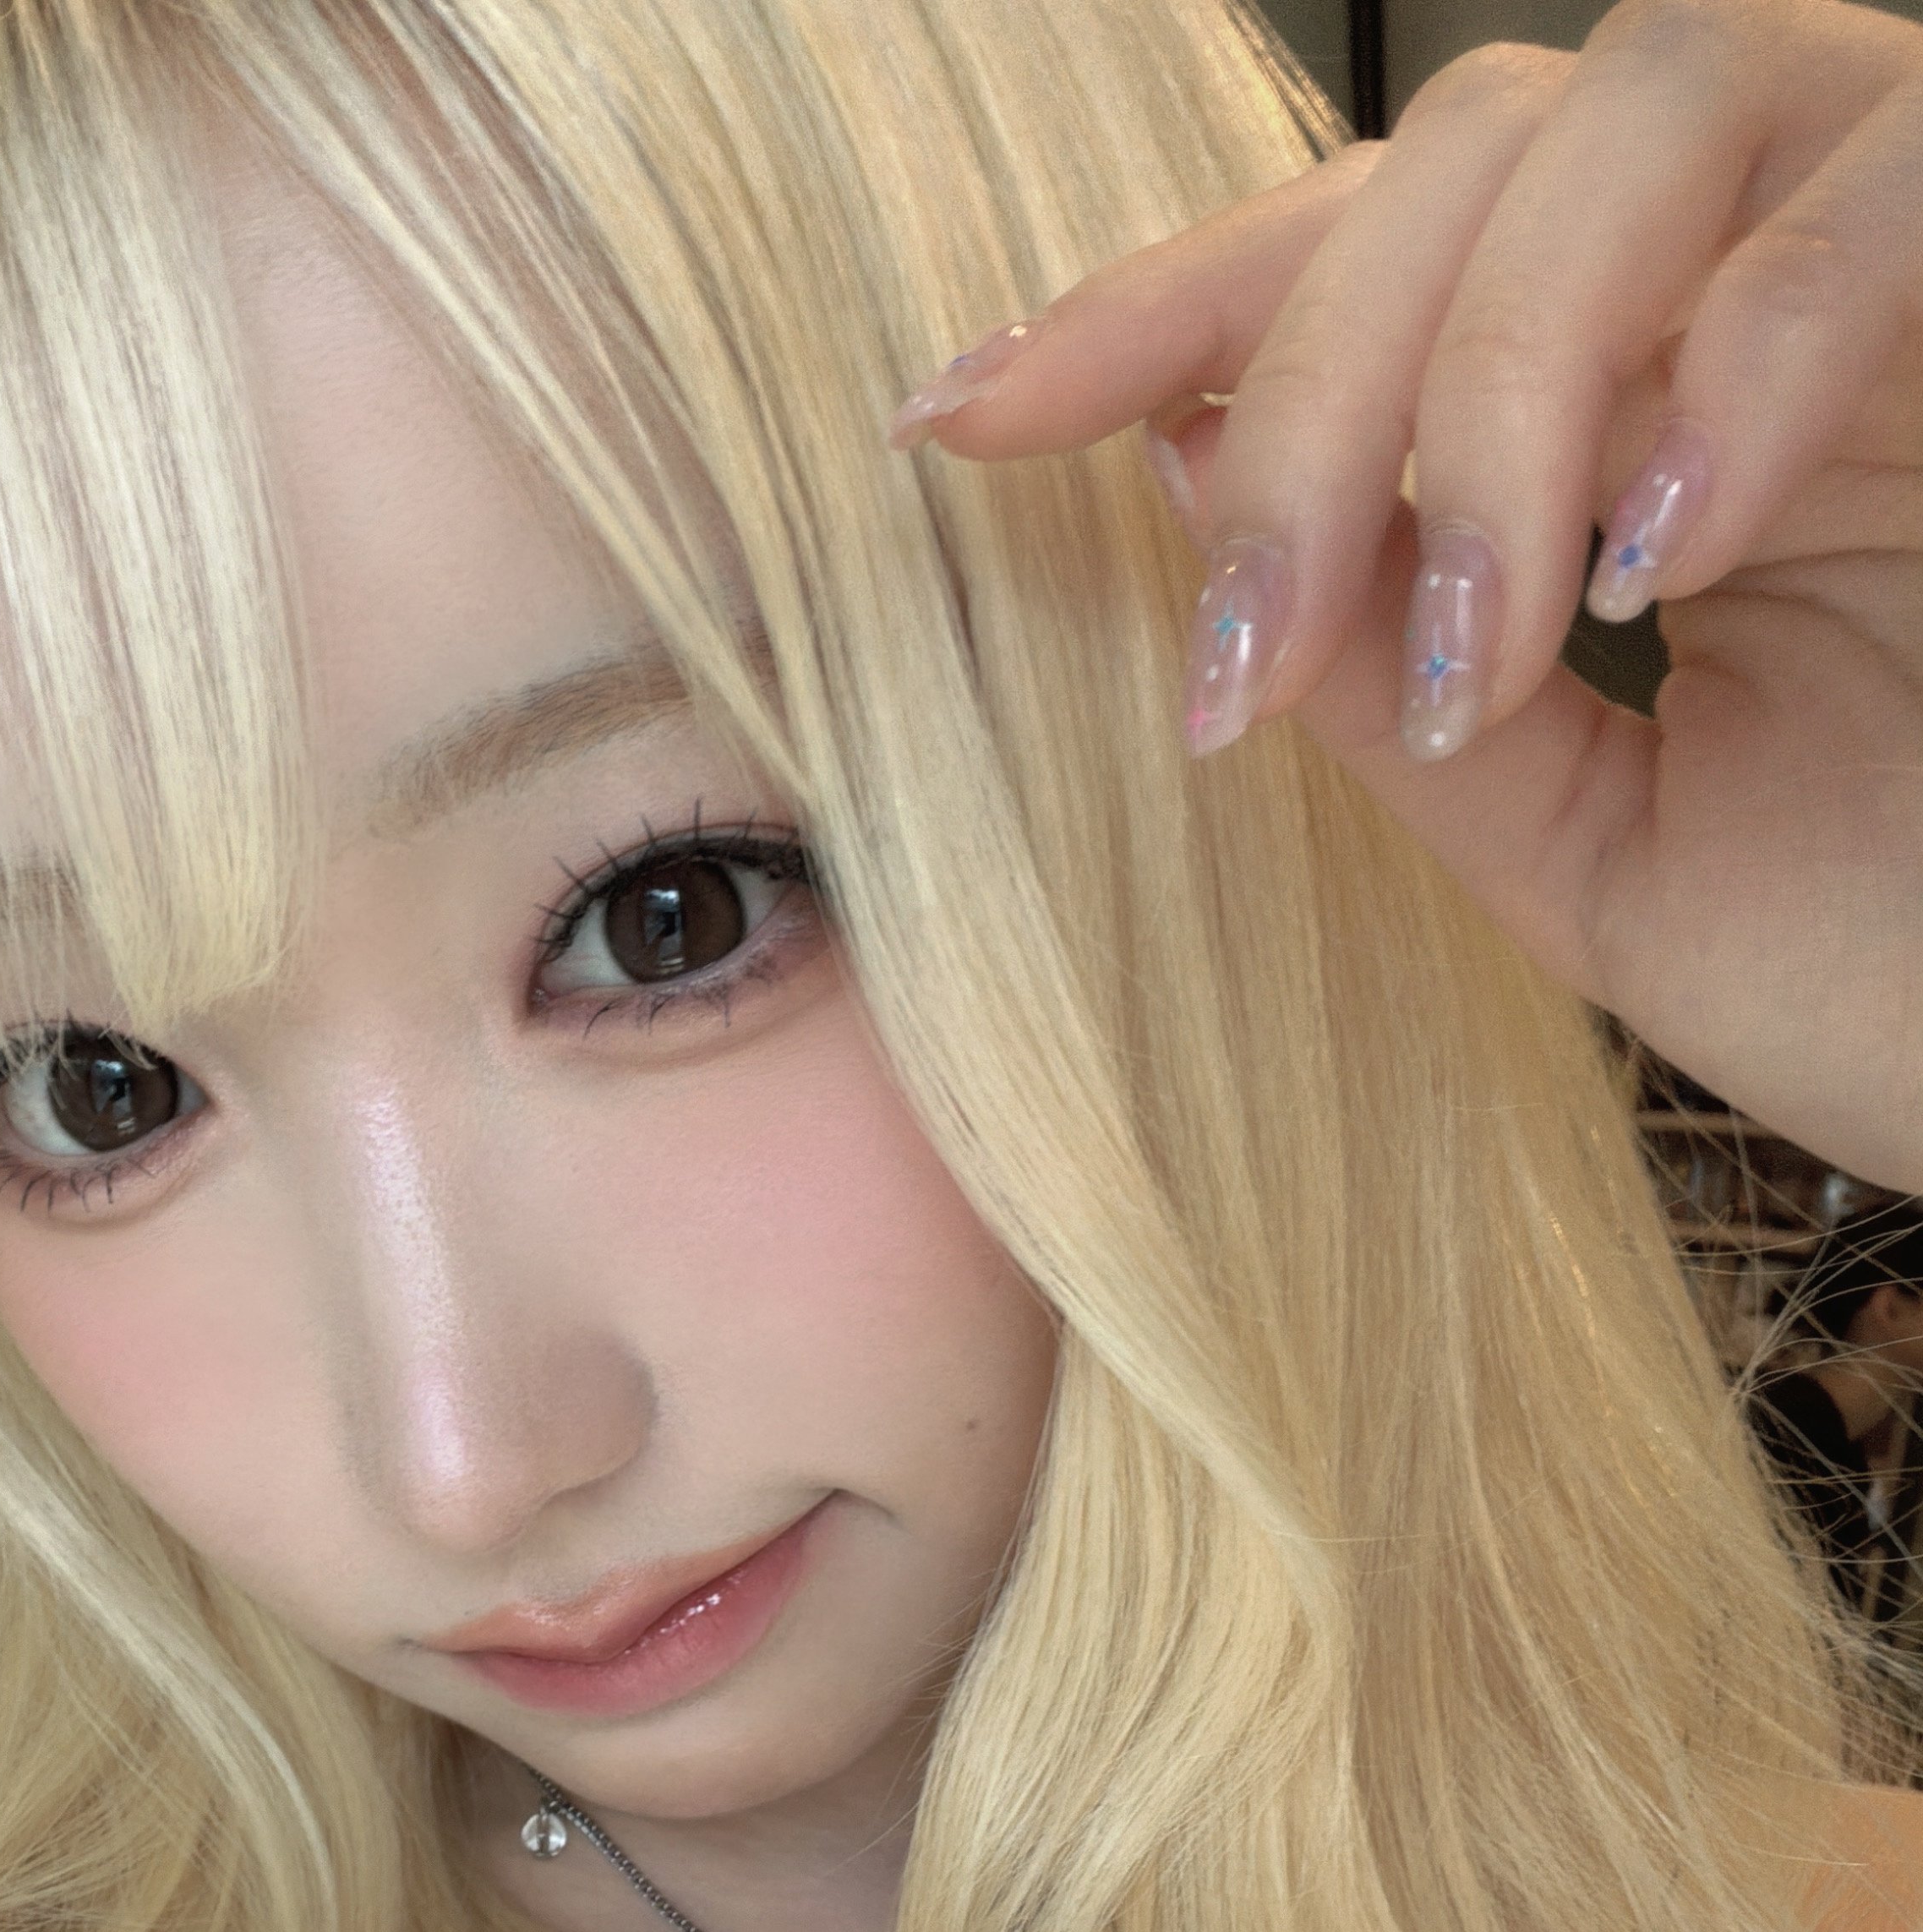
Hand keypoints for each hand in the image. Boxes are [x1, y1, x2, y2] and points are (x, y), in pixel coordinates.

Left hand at [892, 0, 1922, 1188]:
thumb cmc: (1915, 972)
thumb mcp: (1602, 862)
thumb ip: (1409, 689)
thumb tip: (1189, 489)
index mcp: (1656, 401)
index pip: (1383, 266)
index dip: (1166, 310)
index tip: (959, 420)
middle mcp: (1785, 270)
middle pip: (1475, 154)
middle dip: (1308, 397)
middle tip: (1240, 667)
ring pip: (1651, 105)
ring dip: (1493, 377)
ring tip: (1464, 647)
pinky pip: (1892, 176)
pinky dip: (1738, 348)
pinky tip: (1657, 552)